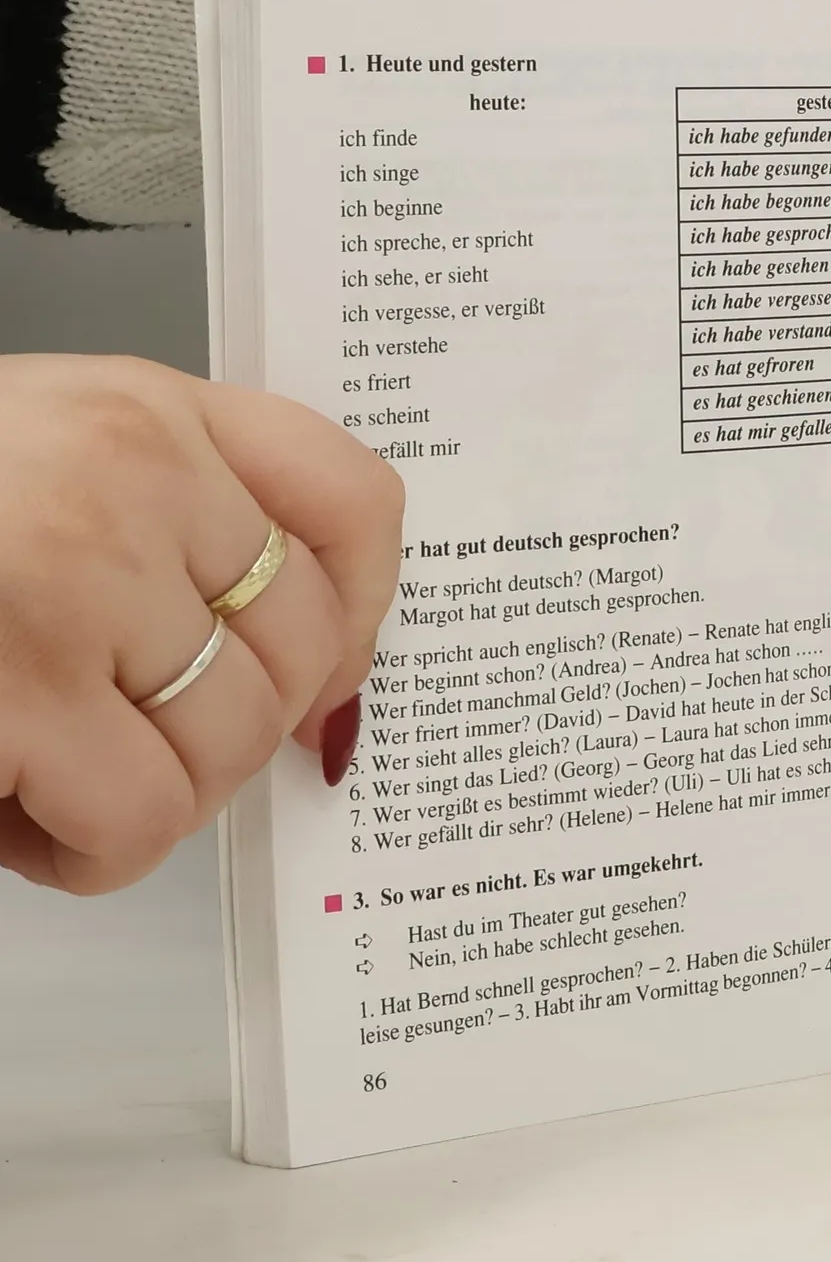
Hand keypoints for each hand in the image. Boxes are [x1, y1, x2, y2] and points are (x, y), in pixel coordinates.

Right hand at [0, 357, 403, 893]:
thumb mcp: (43, 469)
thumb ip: (175, 527)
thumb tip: (324, 680)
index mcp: (139, 407)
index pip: (352, 500)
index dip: (365, 613)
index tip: (329, 676)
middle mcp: (127, 470)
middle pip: (306, 646)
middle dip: (228, 729)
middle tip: (125, 739)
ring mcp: (73, 573)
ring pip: (231, 744)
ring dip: (152, 794)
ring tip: (48, 769)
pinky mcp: (15, 686)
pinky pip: (140, 819)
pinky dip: (90, 853)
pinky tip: (15, 815)